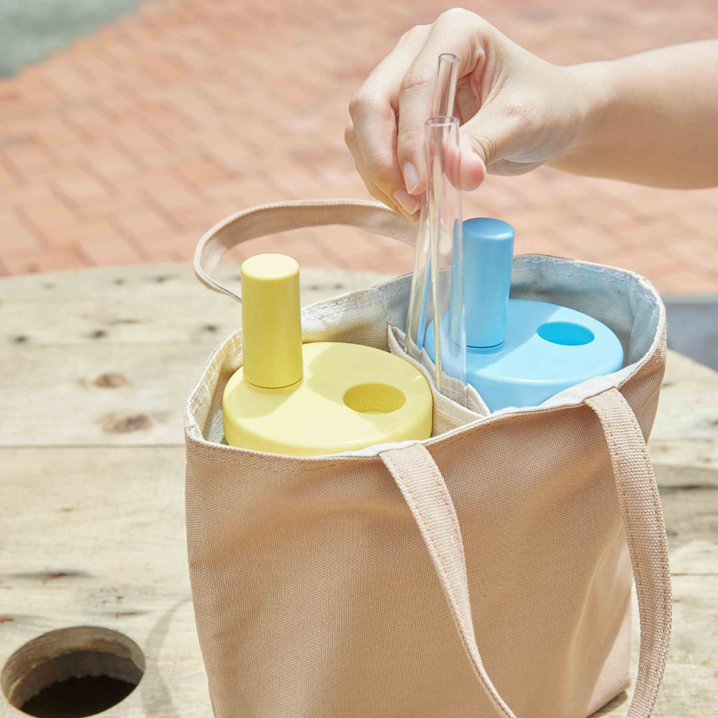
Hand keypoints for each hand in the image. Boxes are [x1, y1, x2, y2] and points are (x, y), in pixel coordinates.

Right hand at [345, 8, 586, 220]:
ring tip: (415, 209)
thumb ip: (486, 145)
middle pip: (371, 104)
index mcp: (454, 33)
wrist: (548, 117)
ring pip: (361, 130)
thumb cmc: (544, 108)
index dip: (410, 139)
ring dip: (379, 175)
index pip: (414, 86)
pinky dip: (383, 180)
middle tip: (410, 204)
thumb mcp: (524, 124)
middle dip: (383, 161)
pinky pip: (370, 149)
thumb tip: (457, 174)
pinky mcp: (395, 114)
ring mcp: (400, 80)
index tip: (419, 186)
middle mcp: (417, 50)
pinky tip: (411, 203)